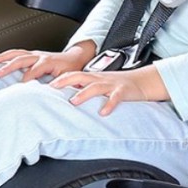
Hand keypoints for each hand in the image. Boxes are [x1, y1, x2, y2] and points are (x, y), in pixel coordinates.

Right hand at [0, 41, 95, 81]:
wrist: (75, 57)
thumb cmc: (71, 69)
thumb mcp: (67, 79)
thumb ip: (57, 86)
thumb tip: (48, 95)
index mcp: (48, 62)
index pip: (33, 72)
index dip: (25, 80)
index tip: (18, 90)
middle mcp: (40, 56)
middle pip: (22, 59)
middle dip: (9, 66)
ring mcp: (35, 54)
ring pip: (17, 53)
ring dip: (3, 57)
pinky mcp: (32, 54)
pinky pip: (17, 53)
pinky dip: (6, 55)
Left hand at [50, 66, 167, 115]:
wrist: (142, 82)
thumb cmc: (118, 86)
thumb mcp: (100, 86)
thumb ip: (85, 90)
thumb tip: (67, 99)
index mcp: (93, 78)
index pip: (73, 75)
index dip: (59, 79)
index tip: (45, 84)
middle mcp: (100, 79)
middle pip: (80, 76)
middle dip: (65, 81)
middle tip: (52, 87)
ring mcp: (112, 85)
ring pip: (96, 87)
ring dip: (84, 94)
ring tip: (74, 101)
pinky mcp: (123, 92)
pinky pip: (116, 98)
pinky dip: (109, 105)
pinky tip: (103, 113)